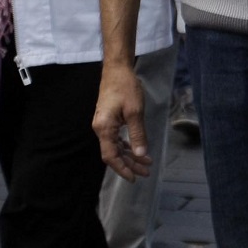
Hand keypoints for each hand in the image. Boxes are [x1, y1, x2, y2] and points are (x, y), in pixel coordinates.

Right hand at [94, 60, 151, 180]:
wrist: (117, 69)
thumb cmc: (126, 87)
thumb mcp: (135, 112)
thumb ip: (138, 134)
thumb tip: (141, 154)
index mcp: (104, 128)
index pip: (111, 156)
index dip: (122, 169)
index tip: (134, 178)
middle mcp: (101, 128)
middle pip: (114, 153)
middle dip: (130, 164)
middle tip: (146, 172)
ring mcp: (104, 124)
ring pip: (116, 146)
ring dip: (130, 155)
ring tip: (146, 163)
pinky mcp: (109, 120)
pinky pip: (117, 138)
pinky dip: (128, 145)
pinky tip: (138, 149)